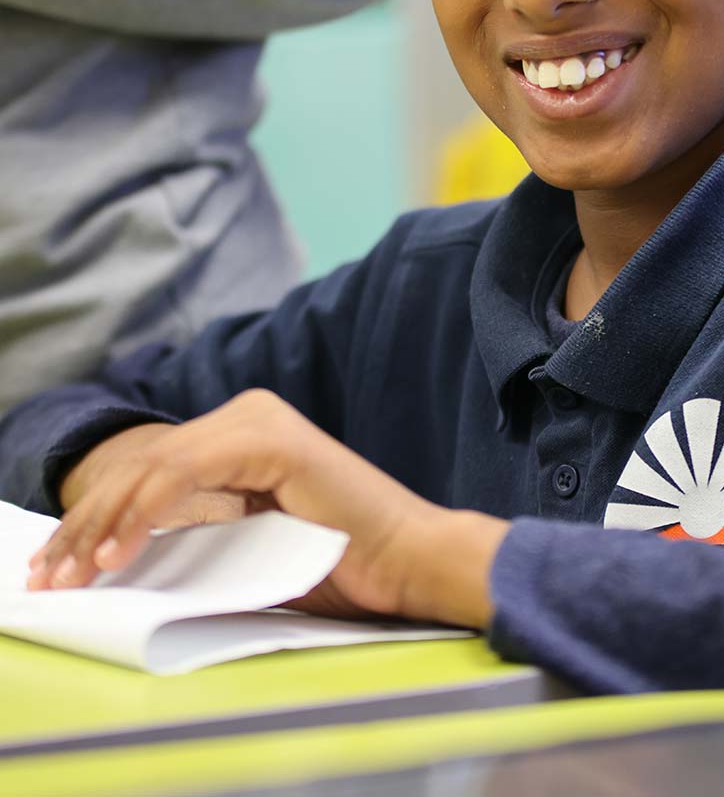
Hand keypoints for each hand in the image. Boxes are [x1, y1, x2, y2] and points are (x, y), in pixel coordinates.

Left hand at [27, 390, 508, 627]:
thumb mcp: (246, 545)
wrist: (407, 559)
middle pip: (142, 464)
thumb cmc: (338, 563)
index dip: (93, 519)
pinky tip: (120, 548)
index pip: (148, 471)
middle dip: (85, 523)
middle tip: (48, 576)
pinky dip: (146, 509)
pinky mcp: (272, 440)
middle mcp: (249, 414)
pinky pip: (188, 470)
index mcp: (244, 433)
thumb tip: (118, 551)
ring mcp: (261, 421)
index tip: (56, 568)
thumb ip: (196, 530)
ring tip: (72, 571)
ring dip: (102, 521)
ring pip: (154, 465)